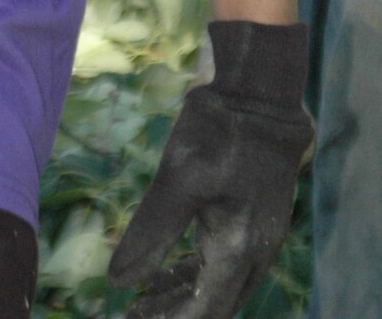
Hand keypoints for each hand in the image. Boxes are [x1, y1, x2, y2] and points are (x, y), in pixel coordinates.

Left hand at [109, 21, 311, 318]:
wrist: (262, 85)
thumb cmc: (218, 129)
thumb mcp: (177, 179)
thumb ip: (150, 234)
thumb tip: (117, 282)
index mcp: (239, 248)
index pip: (203, 311)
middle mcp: (258, 250)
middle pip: (215, 302)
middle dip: (175, 311)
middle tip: (133, 311)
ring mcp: (264, 231)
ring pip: (224, 281)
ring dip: (186, 291)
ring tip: (145, 295)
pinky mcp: (261, 213)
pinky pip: (231, 256)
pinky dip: (201, 267)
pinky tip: (175, 263)